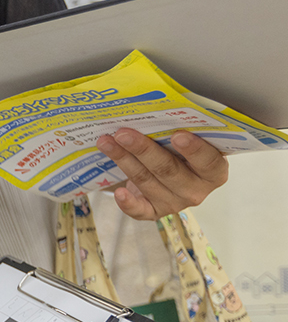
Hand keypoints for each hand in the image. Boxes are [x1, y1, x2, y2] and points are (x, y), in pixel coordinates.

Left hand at [95, 129, 226, 219]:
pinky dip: (128, 202)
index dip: (194, 149)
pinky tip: (119, 192)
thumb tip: (160, 109)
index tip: (178, 135)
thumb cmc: (182, 153)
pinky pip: (139, 210)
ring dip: (124, 160)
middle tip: (124, 133)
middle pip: (168, 169)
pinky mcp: (153, 212)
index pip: (208, 162)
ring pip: (146, 181)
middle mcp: (196, 190)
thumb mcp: (191, 141)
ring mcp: (174, 203)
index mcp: (213, 172)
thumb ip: (183, 131)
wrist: (170, 175)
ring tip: (108, 142)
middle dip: (143, 149)